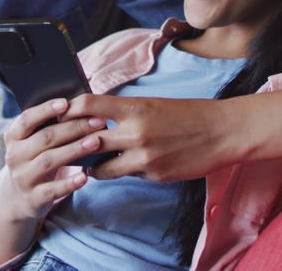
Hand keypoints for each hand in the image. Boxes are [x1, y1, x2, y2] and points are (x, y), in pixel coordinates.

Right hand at [0, 98, 106, 221]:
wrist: (19, 197)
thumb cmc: (35, 159)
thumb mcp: (32, 142)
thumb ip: (48, 125)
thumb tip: (78, 103)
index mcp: (14, 137)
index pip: (27, 119)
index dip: (45, 110)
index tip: (66, 103)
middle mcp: (15, 156)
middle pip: (45, 138)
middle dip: (73, 128)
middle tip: (98, 121)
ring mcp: (23, 178)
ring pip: (49, 161)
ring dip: (74, 150)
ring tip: (96, 142)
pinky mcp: (34, 198)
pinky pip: (53, 190)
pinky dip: (69, 183)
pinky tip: (85, 176)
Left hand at [64, 94, 240, 181]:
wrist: (222, 132)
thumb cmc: (188, 113)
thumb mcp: (153, 104)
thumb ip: (124, 110)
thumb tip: (94, 116)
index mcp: (135, 107)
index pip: (88, 105)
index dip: (68, 110)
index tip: (58, 115)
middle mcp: (136, 132)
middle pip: (86, 140)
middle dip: (71, 145)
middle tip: (60, 147)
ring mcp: (144, 157)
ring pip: (100, 168)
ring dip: (92, 166)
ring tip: (87, 163)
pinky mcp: (154, 175)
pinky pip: (126, 176)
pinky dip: (121, 172)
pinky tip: (121, 167)